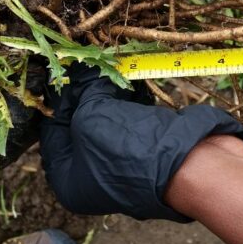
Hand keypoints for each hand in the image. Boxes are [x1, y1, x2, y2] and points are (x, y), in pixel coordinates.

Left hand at [39, 64, 242, 220]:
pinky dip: (132, 100)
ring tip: (113, 66)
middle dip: (88, 92)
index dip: (58, 97)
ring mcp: (124, 164)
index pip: (52, 130)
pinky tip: (133, 78)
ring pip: (111, 119)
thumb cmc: (129, 149)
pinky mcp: (149, 150)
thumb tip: (80, 68)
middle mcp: (94, 176)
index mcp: (69, 180)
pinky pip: (133, 120)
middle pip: (83, 124)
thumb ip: (82, 89)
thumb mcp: (92, 115)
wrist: (189, 164)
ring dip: (112, 92)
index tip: (64, 69)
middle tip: (90, 63)